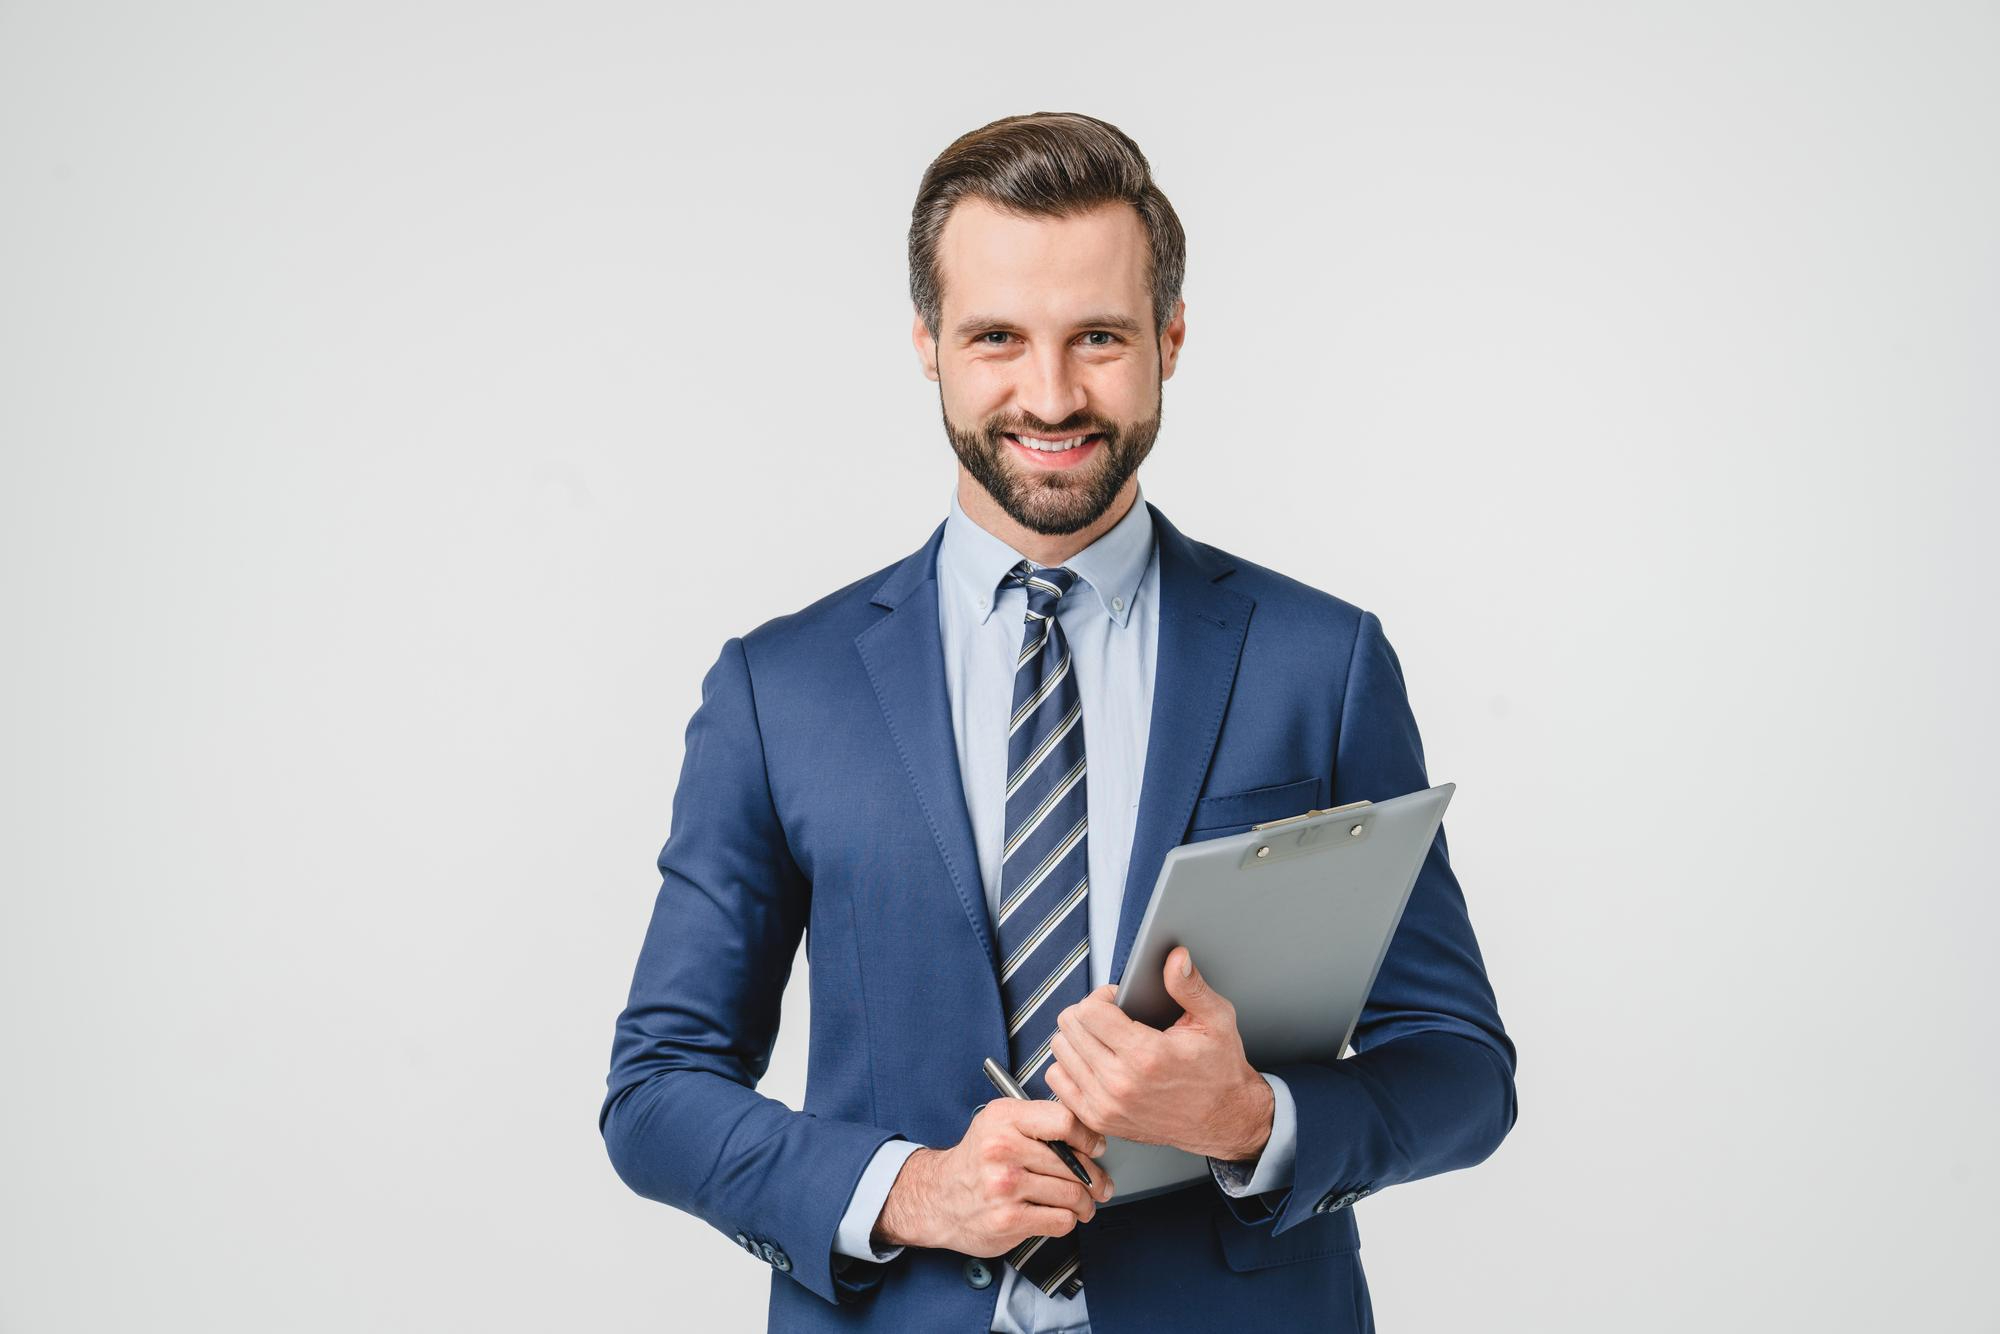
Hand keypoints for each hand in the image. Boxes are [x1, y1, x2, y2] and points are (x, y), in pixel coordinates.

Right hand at [873, 1099, 1115, 1255]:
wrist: (939, 1198)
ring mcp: (1005, 1186)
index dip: (1088, 1137)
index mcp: (1004, 1118)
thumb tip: (1089, 1138)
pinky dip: (1068, 1220)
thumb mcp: (1000, 1123)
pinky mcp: (1008, 1219)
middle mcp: (1002, 1149)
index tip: (1095, 1147)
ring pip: (1072, 1194)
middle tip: (1099, 1184)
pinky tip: (1060, 1215)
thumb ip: (1039, 1123)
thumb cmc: (976, 1161)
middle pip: (1073, 1163)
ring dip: (1085, 1203)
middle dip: (1094, 1178)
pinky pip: (1061, 1220)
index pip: (1064, 1121)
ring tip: (1084, 1204)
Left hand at [1047, 946, 1274, 1162]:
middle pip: (1070, 1026)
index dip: (1103, 996)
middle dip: (1089, 1013)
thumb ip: (1190, 987)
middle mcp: (1121, 1083)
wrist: (1224, 1120)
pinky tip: (1093, 1061)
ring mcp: (1106, 1105)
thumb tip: (1175, 958)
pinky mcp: (1098, 1120)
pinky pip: (1057, 1079)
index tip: (1118, 1000)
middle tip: (1112, 1017)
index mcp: (1147, 1055)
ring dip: (1078, 1037)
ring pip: (1060, 1050)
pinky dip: (1070, 1066)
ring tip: (1104, 1038)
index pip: (1090, 1010)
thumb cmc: (1219, 1071)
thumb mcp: (1216, 1021)